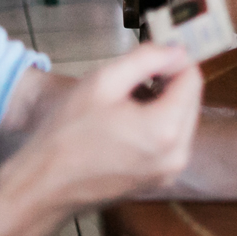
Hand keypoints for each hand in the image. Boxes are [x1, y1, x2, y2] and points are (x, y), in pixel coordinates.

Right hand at [0, 44, 202, 217]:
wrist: (44, 185)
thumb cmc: (67, 132)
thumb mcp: (104, 81)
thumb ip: (147, 58)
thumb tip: (177, 49)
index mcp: (165, 129)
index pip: (192, 78)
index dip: (174, 59)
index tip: (151, 53)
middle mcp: (177, 155)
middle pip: (191, 99)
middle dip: (168, 82)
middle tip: (131, 78)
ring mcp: (169, 172)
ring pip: (182, 119)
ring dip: (162, 103)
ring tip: (123, 102)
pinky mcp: (160, 181)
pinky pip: (171, 140)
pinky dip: (157, 124)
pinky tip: (125, 123)